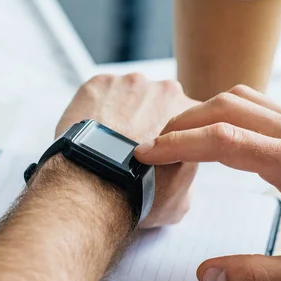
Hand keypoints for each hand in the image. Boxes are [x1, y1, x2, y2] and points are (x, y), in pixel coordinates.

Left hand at [56, 74, 198, 227]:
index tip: (158, 147)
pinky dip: (95, 107)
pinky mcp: (98, 83)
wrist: (97, 187)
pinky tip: (91, 132)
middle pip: (154, 99)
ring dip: (120, 110)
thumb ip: (187, 172)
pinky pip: (99, 92)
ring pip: (125, 93)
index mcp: (190, 113)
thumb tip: (179, 170)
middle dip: (145, 117)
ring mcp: (128, 82)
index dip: (171, 133)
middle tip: (130, 145)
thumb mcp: (182, 197)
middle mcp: (163, 89)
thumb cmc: (140, 195)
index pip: (185, 115)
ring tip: (107, 140)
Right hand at [135, 85, 280, 280]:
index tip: (148, 153)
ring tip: (177, 138)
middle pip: (223, 108)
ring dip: (201, 113)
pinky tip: (211, 132)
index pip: (221, 139)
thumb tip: (208, 274)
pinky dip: (222, 111)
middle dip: (180, 124)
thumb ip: (257, 277)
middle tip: (155, 147)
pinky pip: (254, 102)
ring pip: (238, 98)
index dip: (177, 144)